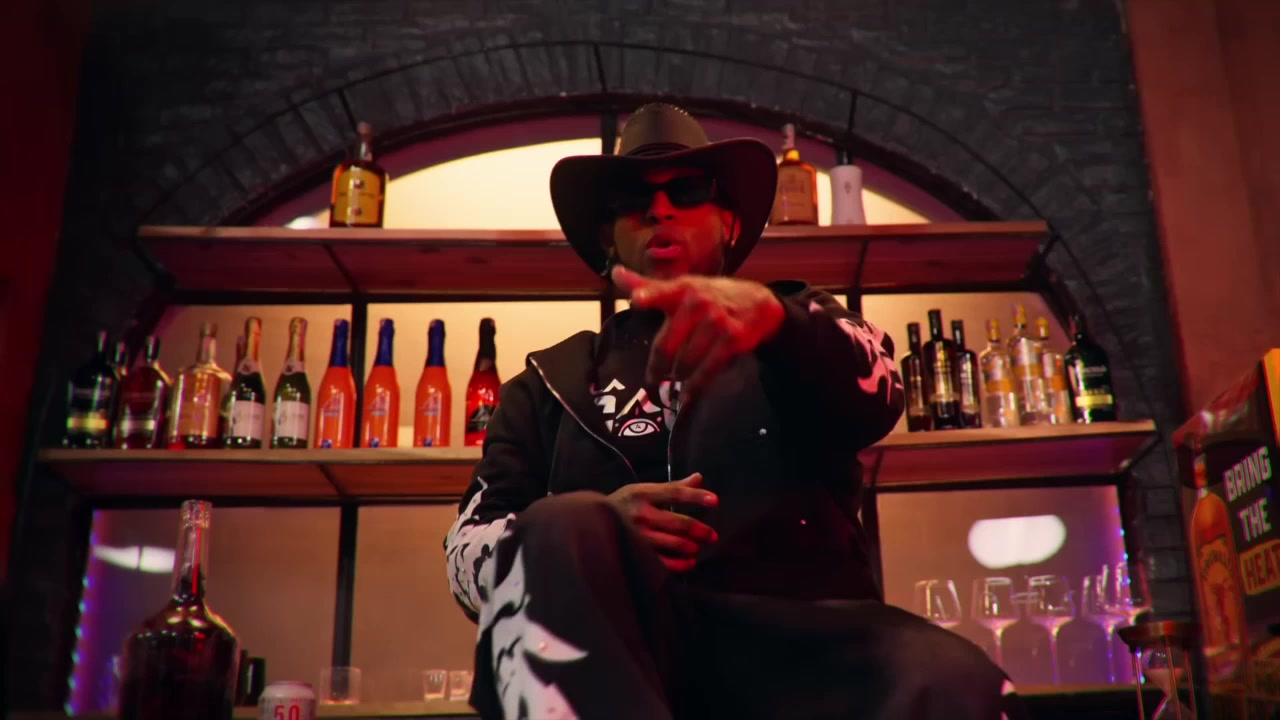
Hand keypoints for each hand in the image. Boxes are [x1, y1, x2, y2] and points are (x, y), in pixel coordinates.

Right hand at [607, 472, 718, 572]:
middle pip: (678, 522)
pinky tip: (690, 562)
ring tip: (698, 547)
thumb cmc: (623, 505)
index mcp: (642, 494)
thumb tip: (699, 478)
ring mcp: (637, 536)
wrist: (589, 522)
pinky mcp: (635, 553)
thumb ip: (672, 487)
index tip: (715, 501)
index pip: (675, 493)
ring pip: (673, 543)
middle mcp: (640, 514)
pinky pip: (663, 563)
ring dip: (691, 546)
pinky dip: (680, 564)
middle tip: (712, 535)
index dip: (696, 496)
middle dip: (700, 529)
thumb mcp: (643, 490)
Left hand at [611, 266, 784, 402]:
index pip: (662, 292)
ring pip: (686, 362)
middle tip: (653, 378)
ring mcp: (717, 322)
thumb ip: (648, 287)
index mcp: (682, 290)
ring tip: (676, 376)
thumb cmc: (710, 295)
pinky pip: (708, 370)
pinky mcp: (733, 339)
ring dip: (678, 375)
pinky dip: (696, 386)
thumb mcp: (682, 287)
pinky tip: (688, 394)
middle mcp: (698, 303)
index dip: (648, 296)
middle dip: (657, 367)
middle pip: (667, 345)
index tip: (636, 301)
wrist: (758, 303)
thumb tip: (614, 273)